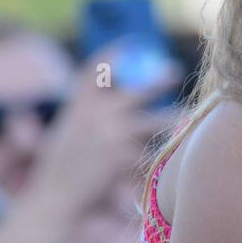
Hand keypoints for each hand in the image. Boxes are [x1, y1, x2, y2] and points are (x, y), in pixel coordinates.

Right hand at [25, 48, 178, 217]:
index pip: (97, 68)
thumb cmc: (59, 167)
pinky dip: (158, 153)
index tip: (133, 44)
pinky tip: (170, 154)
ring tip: (187, 115)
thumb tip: (111, 97)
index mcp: (77, 104)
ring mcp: (111, 134)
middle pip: (137, 89)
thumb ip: (87, 113)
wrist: (54, 198)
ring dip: (172, 118)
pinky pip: (149, 150)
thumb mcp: (66, 131)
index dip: (116, 53)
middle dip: (159, 79)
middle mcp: (96, 114)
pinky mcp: (123, 157)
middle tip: (174, 72)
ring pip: (154, 121)